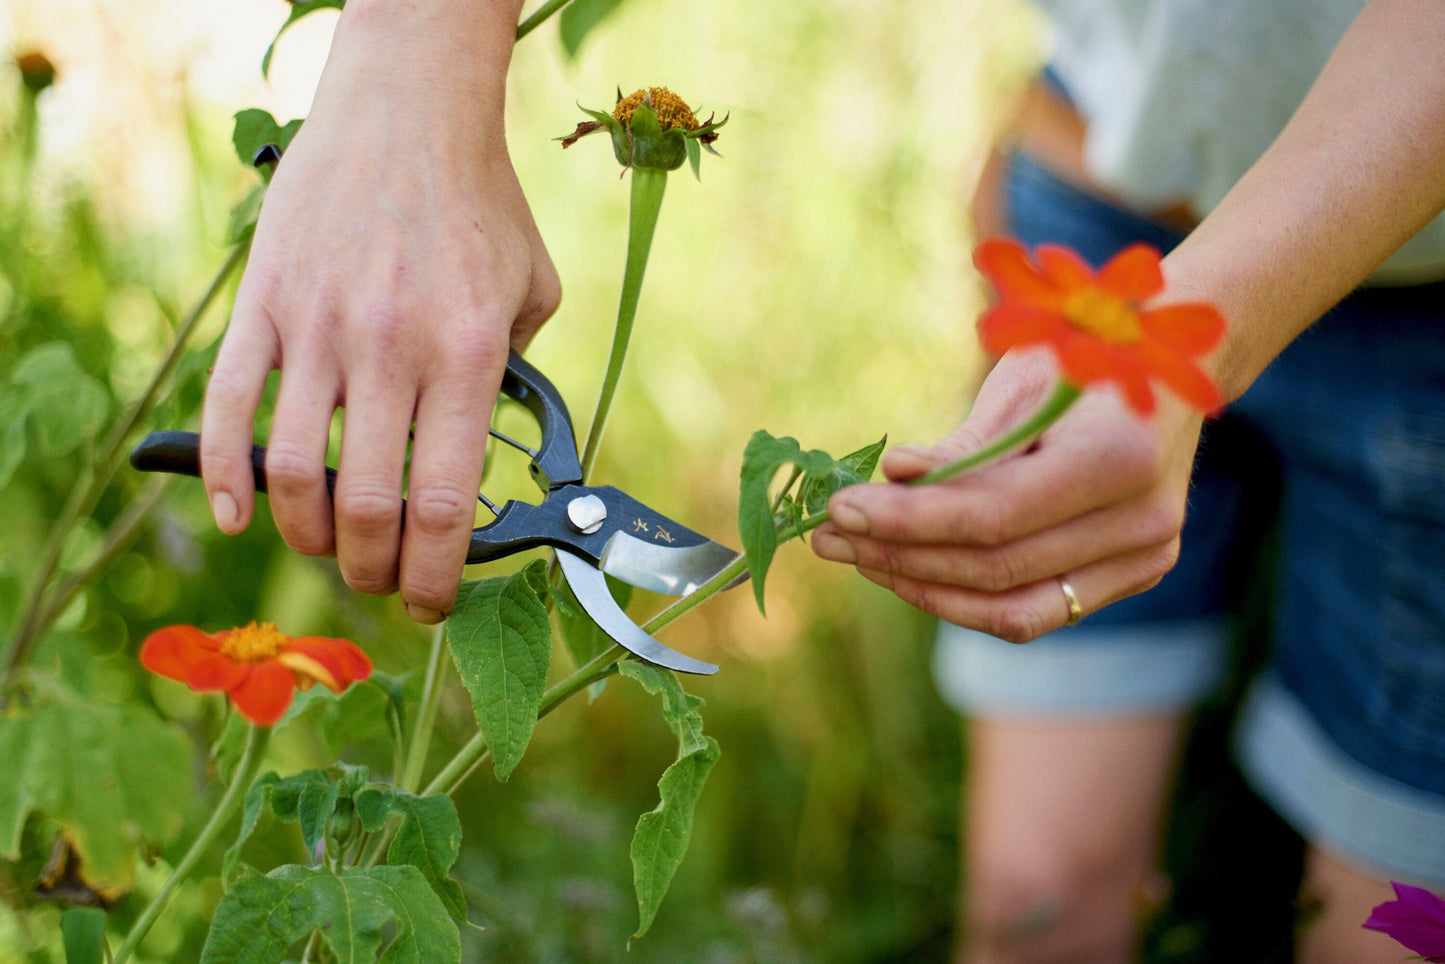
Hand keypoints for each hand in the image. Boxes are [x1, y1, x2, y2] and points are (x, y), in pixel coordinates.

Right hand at [201, 3, 559, 623]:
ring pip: (292, 474)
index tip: (435, 601)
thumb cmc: (480, 205)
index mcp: (465, 354)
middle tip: (382, 579)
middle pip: (365, 508)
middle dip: (373, 570)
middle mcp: (389, 349)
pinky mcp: (264, 305)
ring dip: (305, 536)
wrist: (407, 111)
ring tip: (327, 548)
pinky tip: (239, 517)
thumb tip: (496, 449)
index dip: (439, 576)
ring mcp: (317, 327)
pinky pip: (228, 407)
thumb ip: (520, 377)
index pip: (446, 505)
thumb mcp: (534, 291)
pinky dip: (222, 475)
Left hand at [811, 350, 1204, 640]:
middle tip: (829, 536)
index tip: (840, 508)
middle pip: (996, 568)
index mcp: (1120, 457)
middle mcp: (1142, 522)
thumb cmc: (1084, 356)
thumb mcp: (1022, 379)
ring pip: (1011, 608)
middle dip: (900, 554)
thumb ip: (963, 444)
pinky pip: (1033, 610)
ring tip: (858, 556)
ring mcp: (1144, 559)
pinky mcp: (1130, 577)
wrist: (1174, 369)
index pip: (993, 516)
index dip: (908, 519)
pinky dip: (965, 597)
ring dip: (922, 586)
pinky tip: (908, 569)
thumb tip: (893, 476)